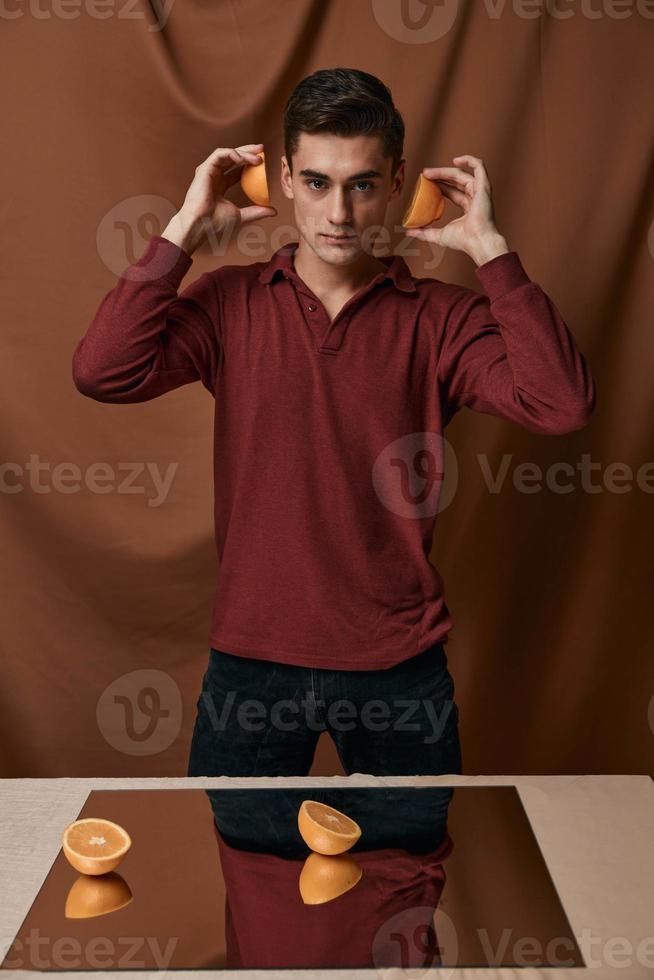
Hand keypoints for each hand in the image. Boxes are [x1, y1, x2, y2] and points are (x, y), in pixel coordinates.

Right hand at [162, 143, 276, 253]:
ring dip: (243, 152)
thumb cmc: (215, 223)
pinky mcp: (204, 169)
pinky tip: (243, 158)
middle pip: (232, 158)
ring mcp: (208, 172)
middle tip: (262, 150)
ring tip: (257, 157)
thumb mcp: (241, 216)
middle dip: (247, 151)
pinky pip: (219, 154)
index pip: (236, 170)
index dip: (249, 164)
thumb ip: (256, 212)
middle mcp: (213, 177)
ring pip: (227, 154)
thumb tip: (273, 211)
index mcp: (219, 186)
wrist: (200, 226)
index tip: (263, 162)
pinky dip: (232, 154)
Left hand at [404, 154, 508, 264]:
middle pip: (455, 181)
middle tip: (424, 175)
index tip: (425, 182)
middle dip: (439, 176)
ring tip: (428, 172)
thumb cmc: (463, 241)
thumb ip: (424, 233)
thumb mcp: (438, 235)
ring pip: (462, 174)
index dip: (439, 185)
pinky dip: (469, 160)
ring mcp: (480, 191)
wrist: (478, 242)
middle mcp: (474, 198)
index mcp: (468, 207)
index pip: (452, 191)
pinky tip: (456, 160)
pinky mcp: (484, 187)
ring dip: (445, 171)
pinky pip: (479, 166)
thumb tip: (408, 231)